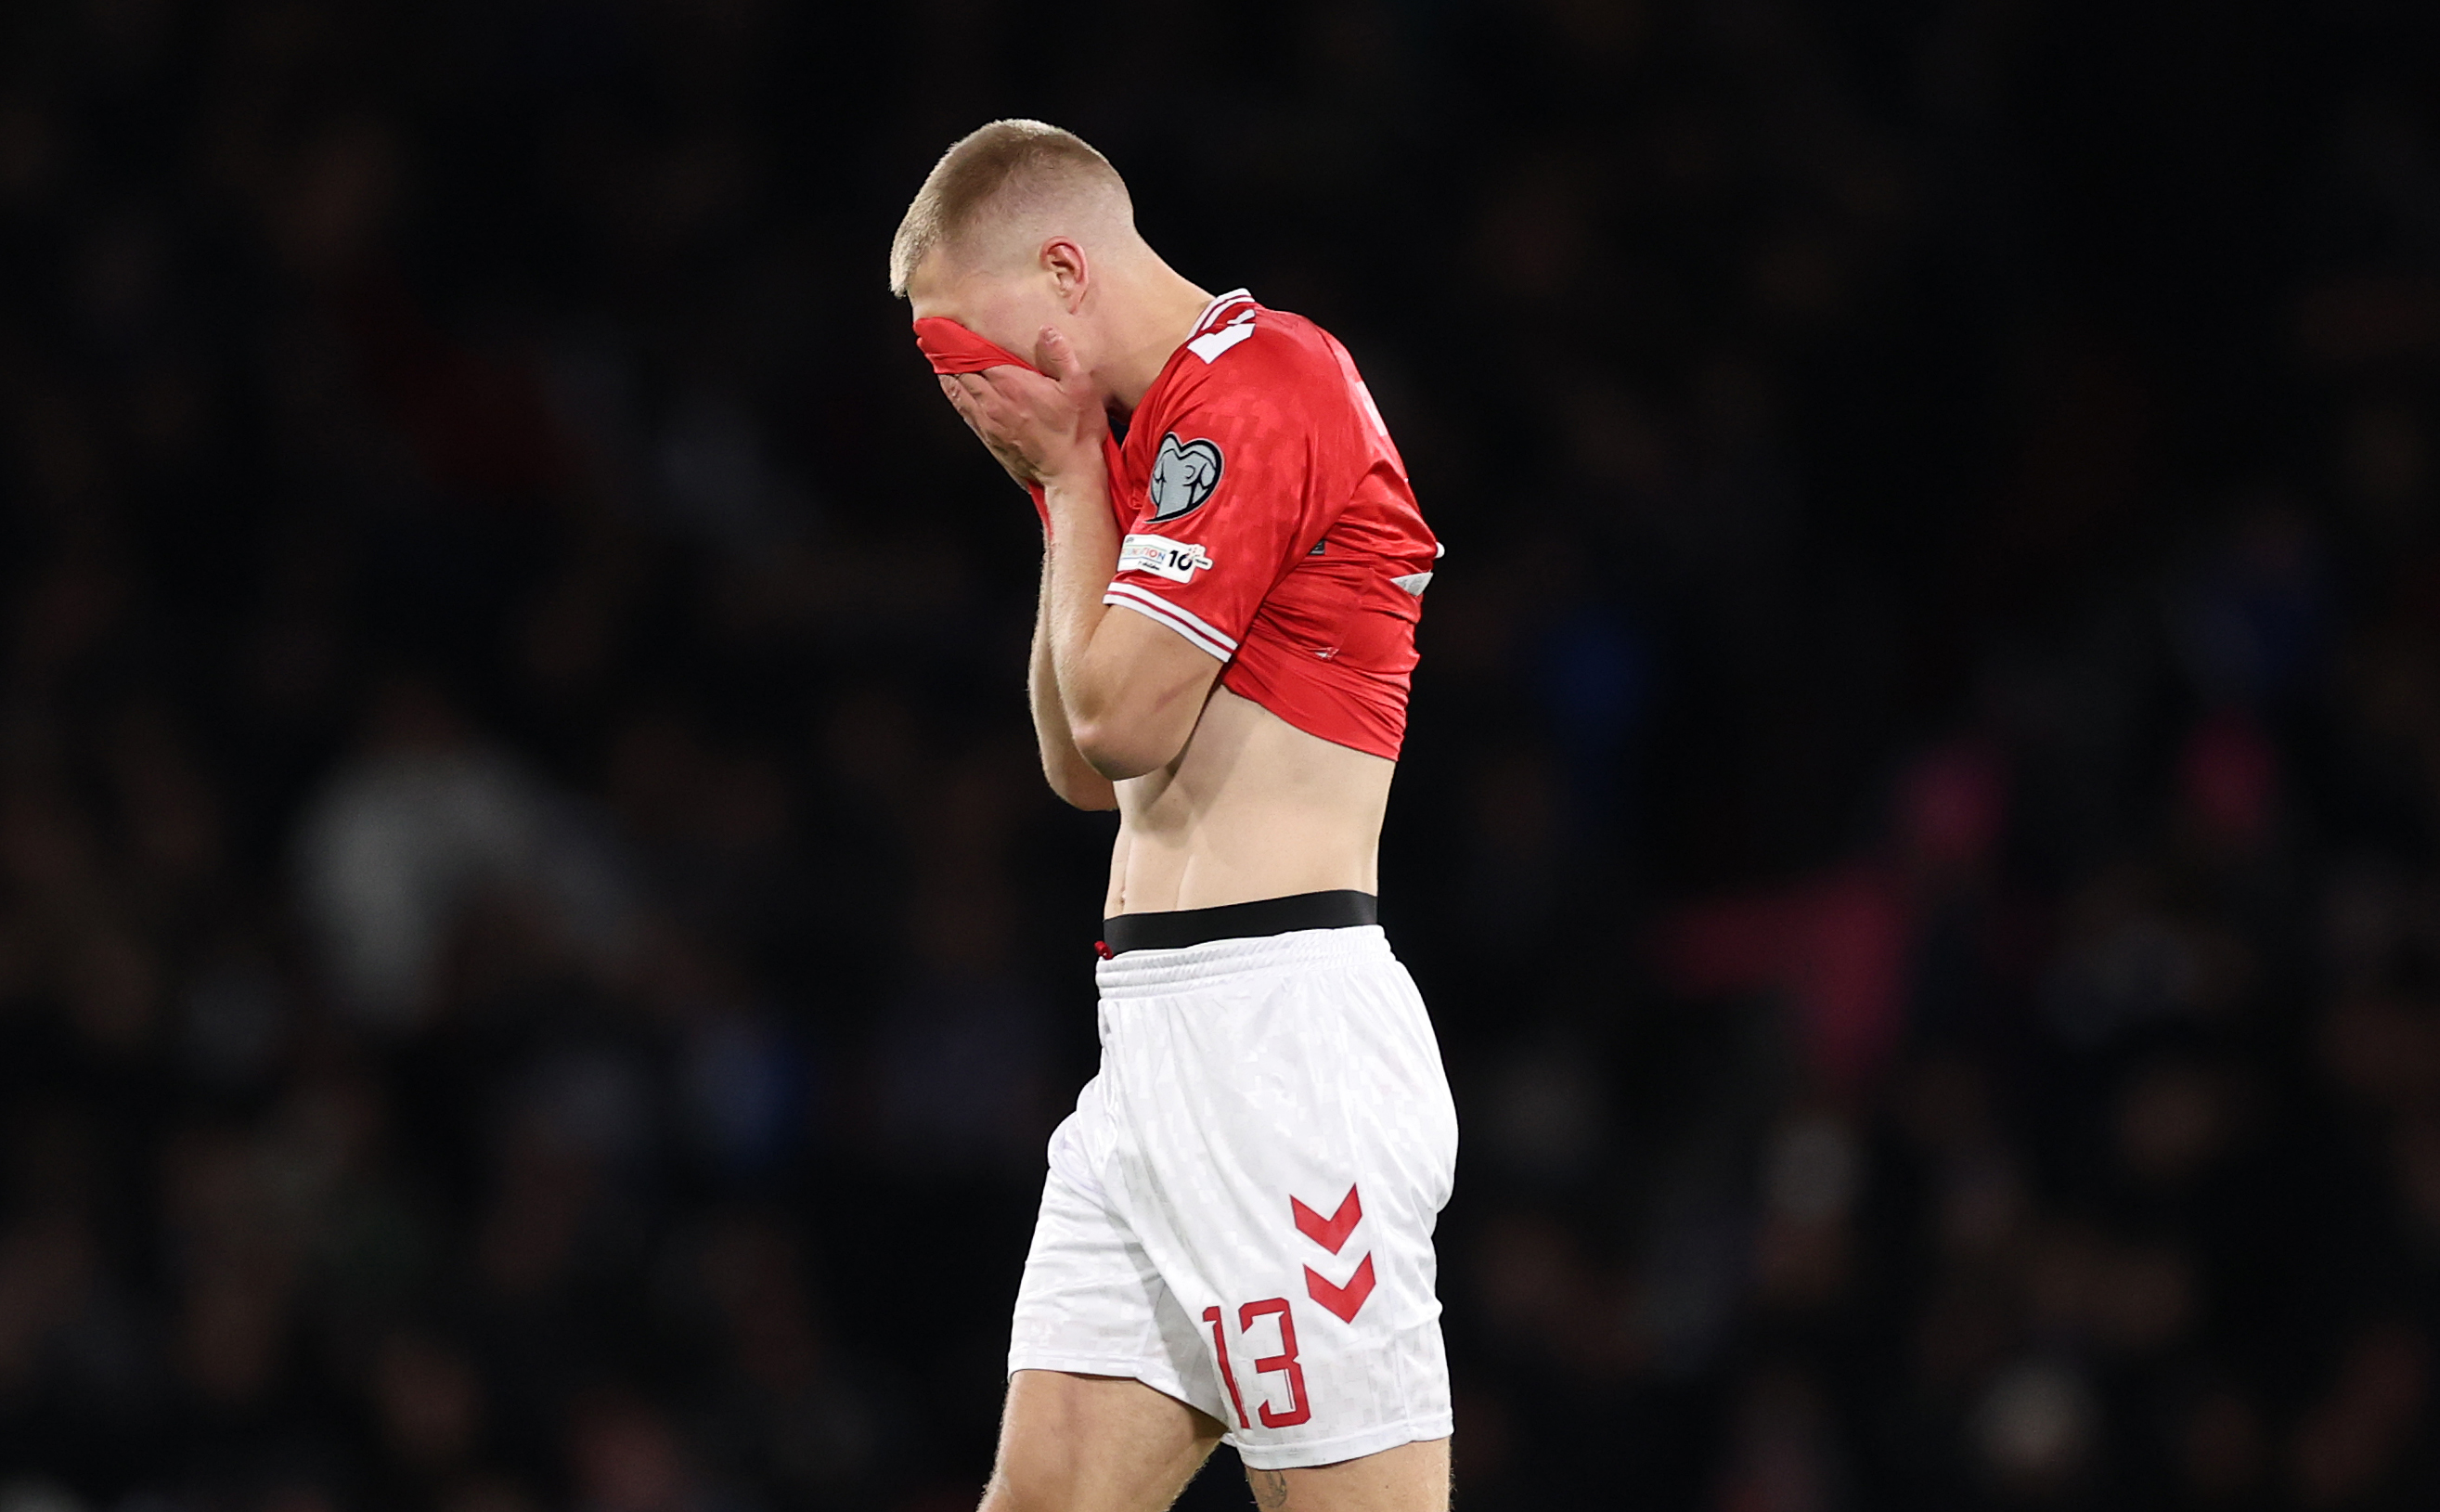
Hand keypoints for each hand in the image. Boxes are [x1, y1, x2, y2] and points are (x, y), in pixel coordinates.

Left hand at [937, 327, 1106, 489]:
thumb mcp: (1080, 387)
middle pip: (961, 371)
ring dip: (946, 374)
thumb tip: (1046, 331)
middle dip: (949, 354)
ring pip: (957, 391)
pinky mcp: (989, 438)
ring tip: (937, 359)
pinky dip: (953, 396)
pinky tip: (951, 389)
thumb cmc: (1077, 433)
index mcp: (1013, 383)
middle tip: (937, 339)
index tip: (951, 328)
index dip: (962, 341)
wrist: (1069, 474)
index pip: (977, 355)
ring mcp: (988, 421)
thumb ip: (1061, 355)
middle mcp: (994, 401)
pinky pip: (963, 411)